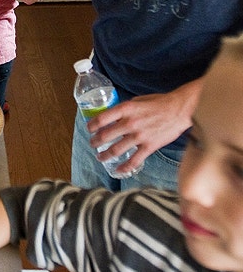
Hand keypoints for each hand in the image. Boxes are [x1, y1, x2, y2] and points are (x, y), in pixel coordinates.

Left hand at [86, 78, 200, 174]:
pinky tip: (118, 170)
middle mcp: (130, 123)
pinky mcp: (150, 146)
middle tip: (92, 144)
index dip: (91, 126)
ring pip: (116, 150)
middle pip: (105, 136)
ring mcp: (139, 136)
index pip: (101, 119)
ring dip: (104, 155)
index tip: (89, 129)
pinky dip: (124, 167)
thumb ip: (125, 109)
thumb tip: (113, 117)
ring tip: (100, 157)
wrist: (180, 110)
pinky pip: (134, 160)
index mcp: (125, 109)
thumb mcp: (137, 101)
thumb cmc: (159, 103)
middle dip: (95, 142)